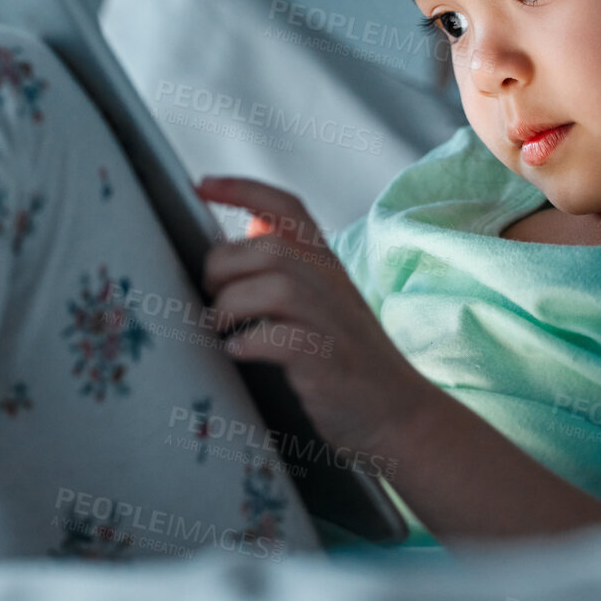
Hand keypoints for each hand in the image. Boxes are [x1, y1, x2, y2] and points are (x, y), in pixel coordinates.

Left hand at [194, 175, 429, 458]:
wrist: (400, 414)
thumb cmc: (349, 358)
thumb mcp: (324, 299)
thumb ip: (291, 265)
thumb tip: (248, 228)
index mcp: (326, 263)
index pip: (287, 206)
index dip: (241, 188)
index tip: (200, 185)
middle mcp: (331, 283)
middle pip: (269, 246)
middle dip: (223, 266)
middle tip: (209, 295)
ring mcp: (333, 322)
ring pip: (276, 285)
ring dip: (232, 305)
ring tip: (221, 327)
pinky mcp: (329, 361)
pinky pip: (283, 338)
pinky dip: (251, 343)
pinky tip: (239, 352)